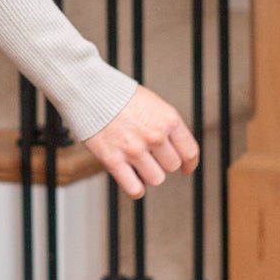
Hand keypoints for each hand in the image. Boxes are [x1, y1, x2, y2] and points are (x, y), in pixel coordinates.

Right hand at [84, 84, 198, 199]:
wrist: (89, 90)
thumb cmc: (120, 96)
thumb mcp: (153, 104)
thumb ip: (166, 125)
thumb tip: (176, 150)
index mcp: (168, 119)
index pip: (190, 152)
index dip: (189, 164)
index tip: (185, 169)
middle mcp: (154, 135)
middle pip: (172, 166)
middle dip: (163, 163)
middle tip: (151, 157)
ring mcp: (134, 149)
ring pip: (156, 179)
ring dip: (148, 174)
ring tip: (138, 165)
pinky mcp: (113, 160)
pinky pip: (134, 188)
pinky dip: (136, 189)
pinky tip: (132, 181)